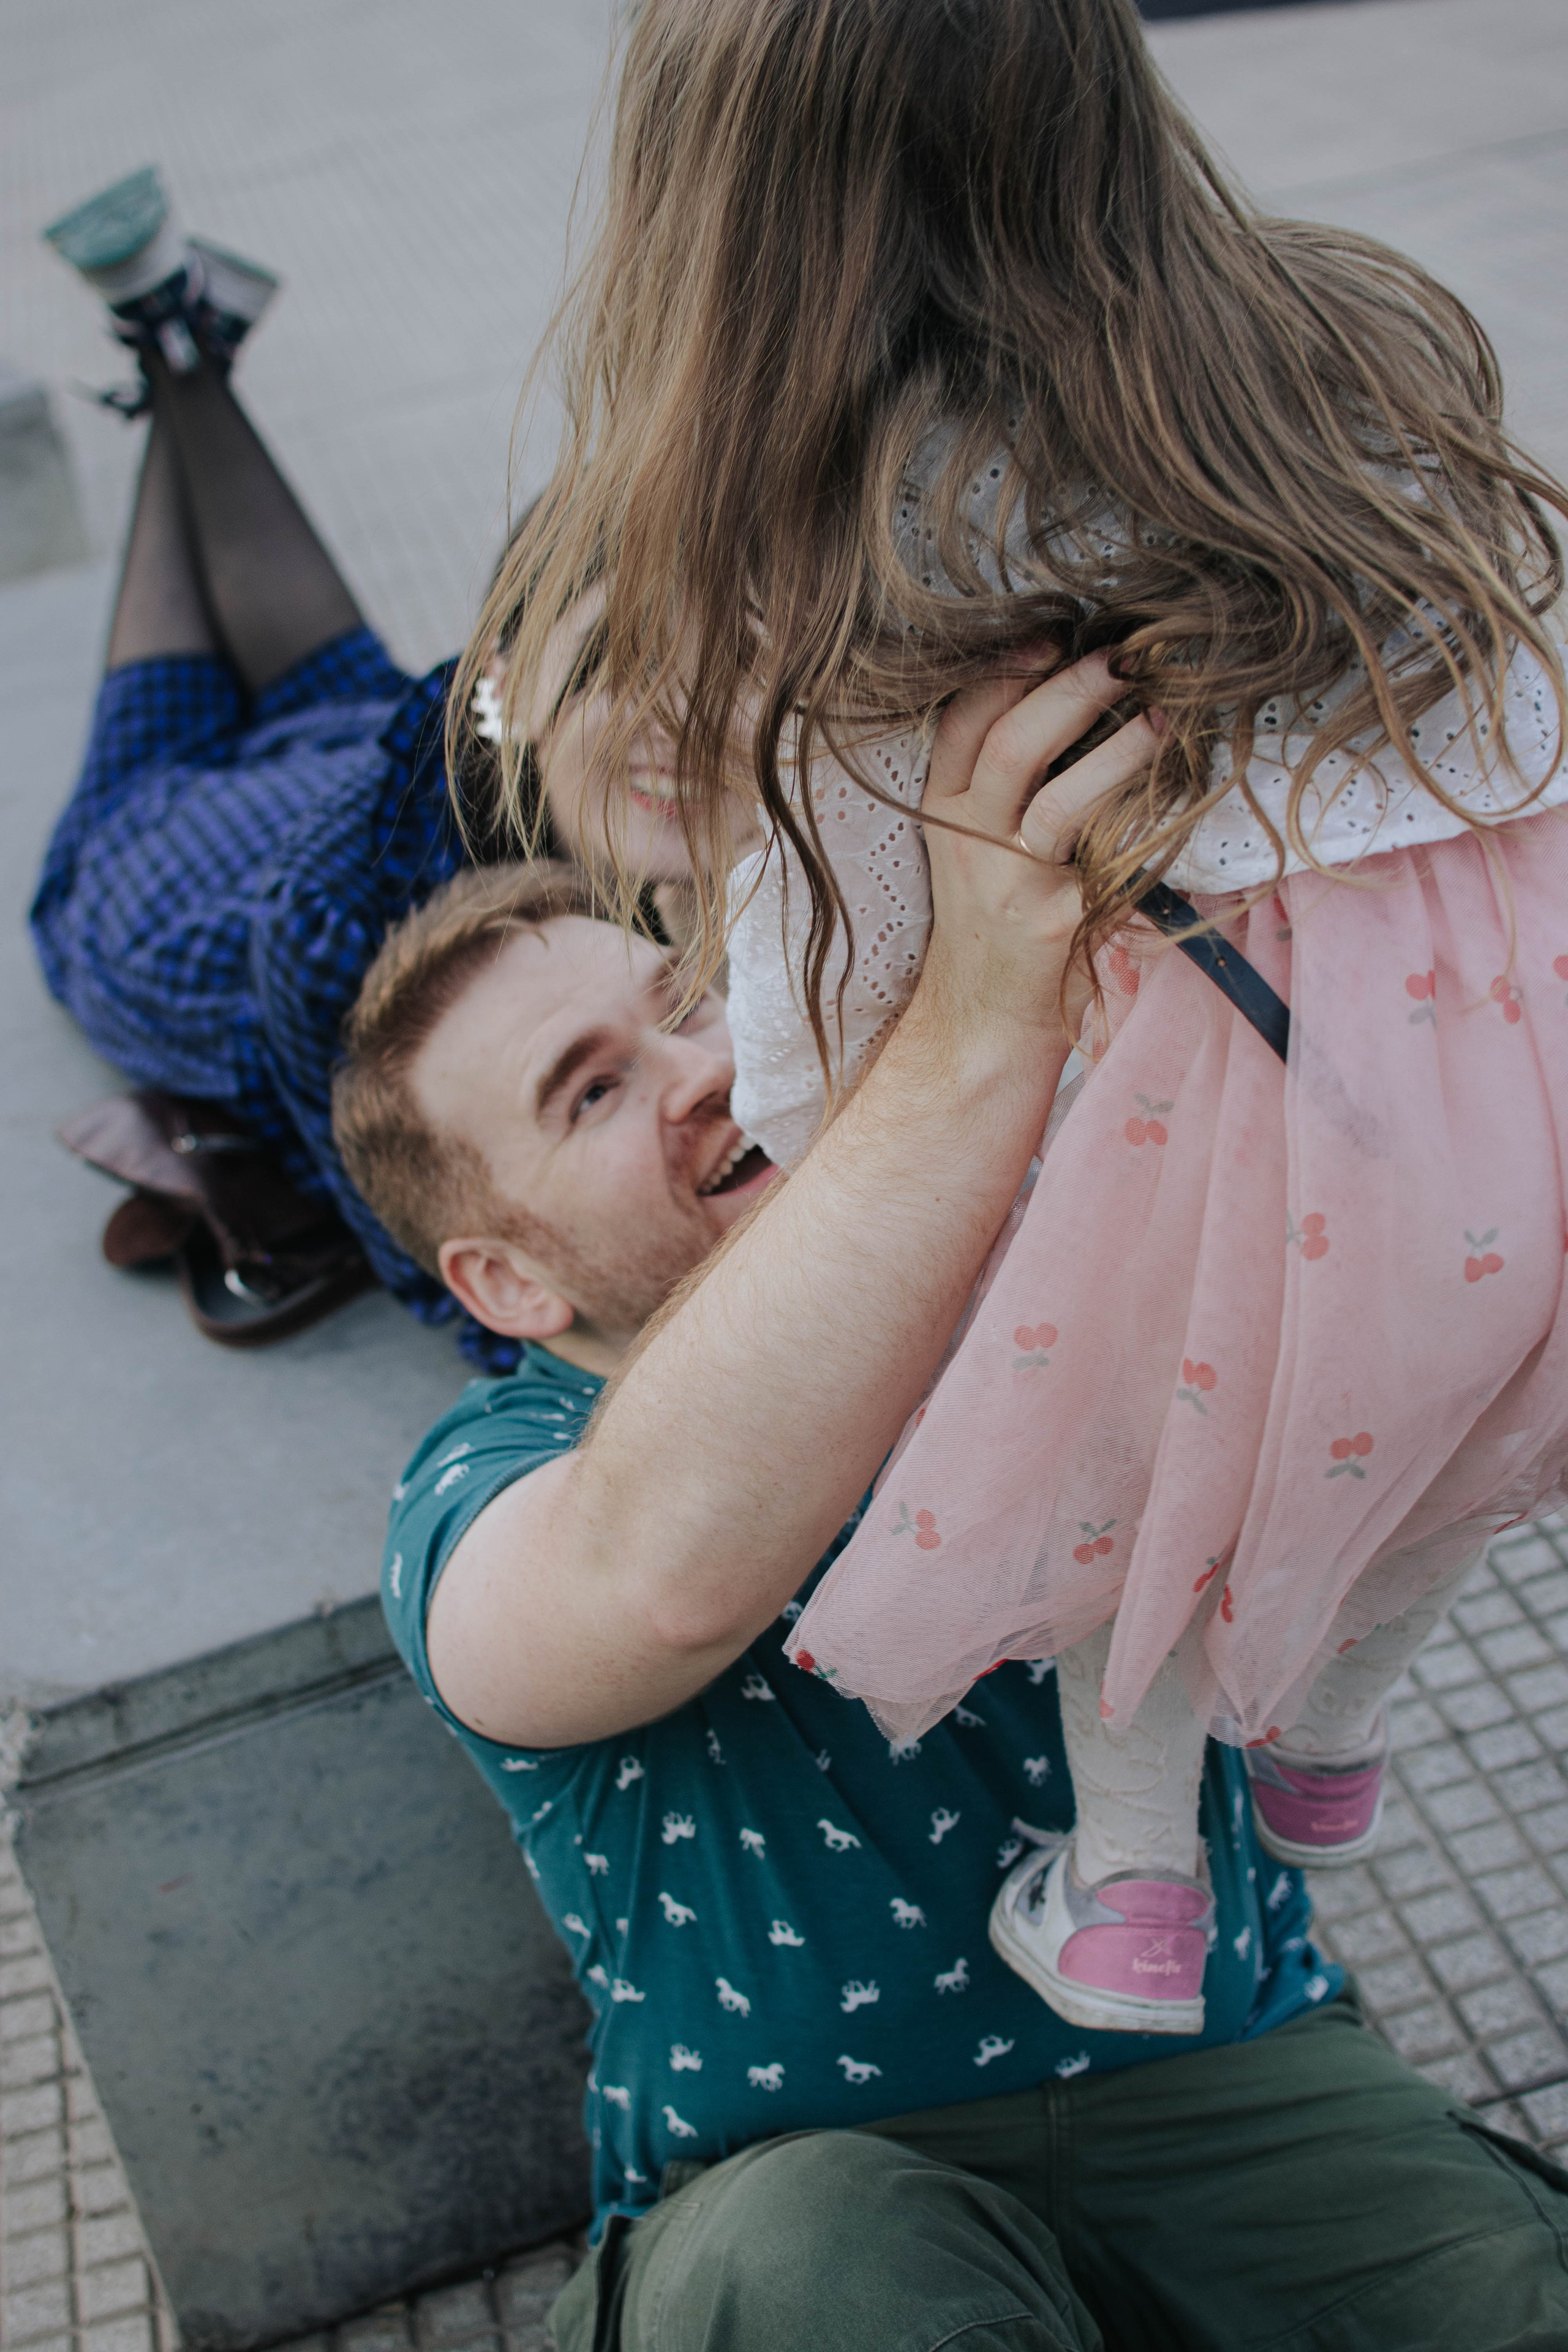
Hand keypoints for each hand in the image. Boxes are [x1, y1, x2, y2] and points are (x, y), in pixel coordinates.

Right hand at [912, 653, 1159, 1057]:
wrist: (981, 1023)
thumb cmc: (994, 922)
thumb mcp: (973, 844)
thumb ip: (1000, 782)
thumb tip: (1073, 691)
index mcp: (944, 808)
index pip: (964, 719)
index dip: (1005, 668)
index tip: (1051, 634)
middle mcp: (967, 839)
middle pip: (1012, 742)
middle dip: (1072, 690)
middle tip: (1125, 660)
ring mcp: (1009, 881)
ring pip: (1061, 796)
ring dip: (1119, 750)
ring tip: (1163, 719)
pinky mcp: (1053, 920)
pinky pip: (1111, 857)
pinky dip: (1147, 822)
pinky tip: (1179, 797)